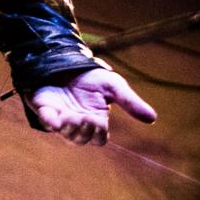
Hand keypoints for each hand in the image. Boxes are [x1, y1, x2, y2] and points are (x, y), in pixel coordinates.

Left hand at [23, 68, 156, 145]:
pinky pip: (47, 122)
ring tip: (72, 115)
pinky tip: (55, 117)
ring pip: (67, 135)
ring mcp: (62, 117)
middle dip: (84, 132)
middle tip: (85, 118)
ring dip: (70, 128)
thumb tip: (153, 118)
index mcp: (96, 119)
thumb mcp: (113, 85)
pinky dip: (51, 121)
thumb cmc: (91, 75)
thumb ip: (130, 102)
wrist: (68, 59)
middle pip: (82, 139)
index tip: (98, 121)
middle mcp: (79, 122)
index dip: (99, 133)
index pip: (99, 138)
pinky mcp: (47, 109)